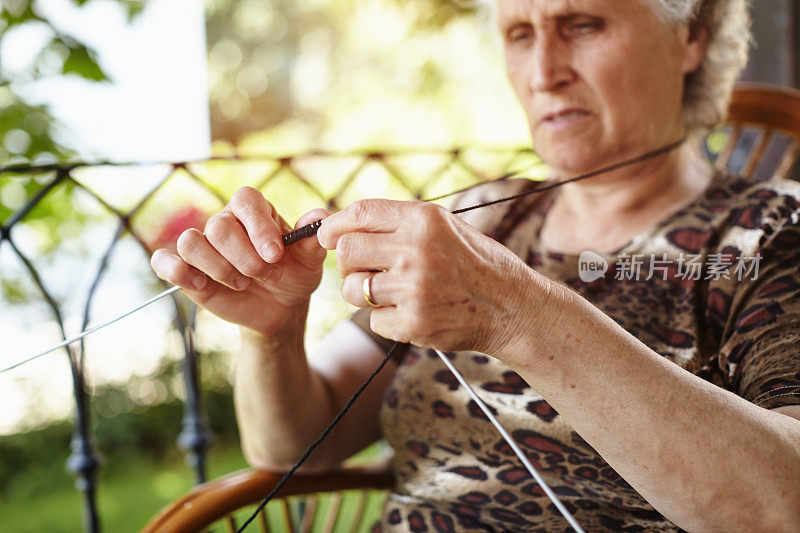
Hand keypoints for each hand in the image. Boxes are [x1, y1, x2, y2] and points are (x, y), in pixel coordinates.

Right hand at [150, 187, 329, 335]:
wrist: (281, 308)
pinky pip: (164, 260)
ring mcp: (204, 247)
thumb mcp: (310, 260)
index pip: (245, 200)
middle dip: (246, 258)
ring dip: (219, 268)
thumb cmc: (294, 275)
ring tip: (243, 283)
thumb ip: (313, 238)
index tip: (275, 255)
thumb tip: (320, 217)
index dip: (258, 226)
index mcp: (254, 211)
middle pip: (218, 226)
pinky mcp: (186, 271)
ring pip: (190, 242)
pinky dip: (176, 270)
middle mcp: (225, 223)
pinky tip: (201, 285)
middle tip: (268, 275)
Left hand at [317, 199, 542, 355]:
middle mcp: (416, 251)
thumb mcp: (445, 227)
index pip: (360, 213)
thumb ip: (399, 223)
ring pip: (353, 289)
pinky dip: (386, 319)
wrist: (511, 307)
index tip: (325, 235)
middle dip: (348, 261)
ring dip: (363, 292)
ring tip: (391, 292)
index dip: (334, 224)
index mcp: (424, 220)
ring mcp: (413, 289)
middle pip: (347, 251)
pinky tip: (412, 312)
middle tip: (364, 268)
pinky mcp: (413, 323)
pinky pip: (373, 319)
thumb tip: (341, 225)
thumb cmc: (476, 263)